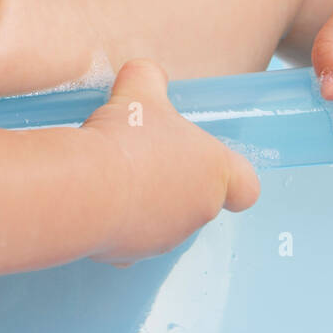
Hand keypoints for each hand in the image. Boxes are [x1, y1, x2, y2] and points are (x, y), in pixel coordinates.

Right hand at [87, 58, 259, 265]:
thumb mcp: (140, 88)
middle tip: (143, 154)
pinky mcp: (129, 257)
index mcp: (215, 174)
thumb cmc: (127, 139)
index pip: (246, 188)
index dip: (231, 178)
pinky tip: (96, 199)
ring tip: (113, 173)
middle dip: (172, 179)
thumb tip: (144, 74)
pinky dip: (115, 224)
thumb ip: (149, 78)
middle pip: (197, 198)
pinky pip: (127, 238)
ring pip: (161, 219)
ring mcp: (164, 239)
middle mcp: (198, 213)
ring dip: (144, 200)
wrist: (86, 188)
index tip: (207, 164)